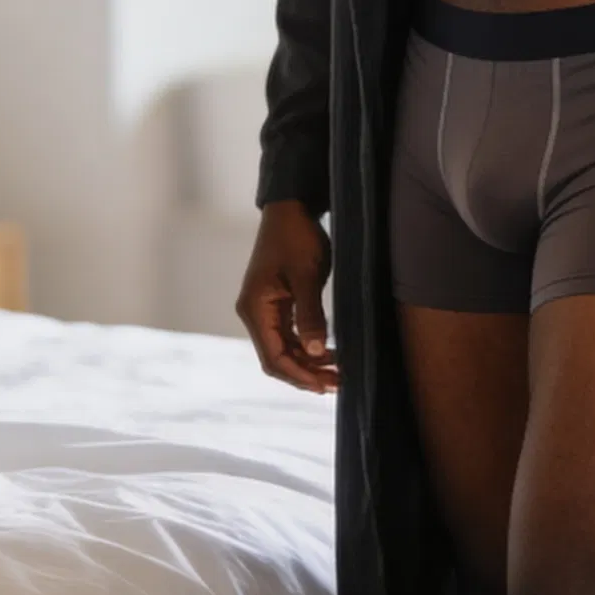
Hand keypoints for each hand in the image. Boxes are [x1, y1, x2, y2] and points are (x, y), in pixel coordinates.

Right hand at [237, 200, 337, 393]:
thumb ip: (309, 314)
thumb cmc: (296, 236)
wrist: (291, 208)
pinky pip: (290, 335)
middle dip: (306, 373)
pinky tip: (329, 353)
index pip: (274, 356)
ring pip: (285, 349)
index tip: (325, 386)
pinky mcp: (278, 304)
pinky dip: (308, 347)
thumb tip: (315, 350)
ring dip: (309, 362)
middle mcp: (256, 313)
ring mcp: (265, 310)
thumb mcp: (306, 275)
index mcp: (255, 309)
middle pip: (278, 358)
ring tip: (339, 372)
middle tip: (339, 382)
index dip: (299, 375)